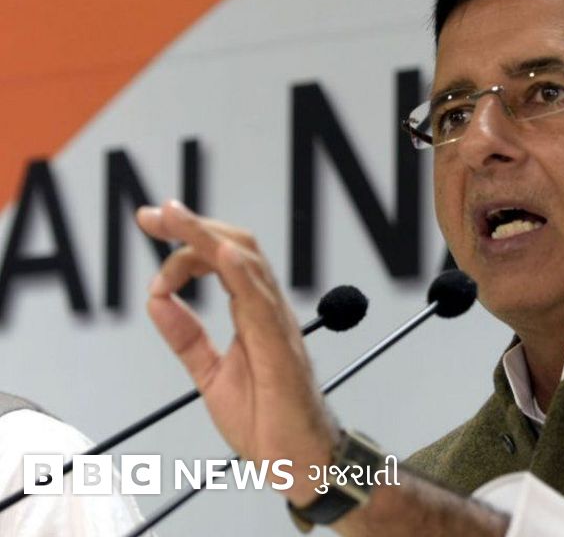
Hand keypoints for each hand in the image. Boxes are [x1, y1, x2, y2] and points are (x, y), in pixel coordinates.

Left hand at [136, 199, 338, 504]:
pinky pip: (261, 302)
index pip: (222, 262)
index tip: (153, 232)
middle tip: (153, 213)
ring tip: (173, 217)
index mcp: (254, 316)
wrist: (299, 462)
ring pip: (246, 264)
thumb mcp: (210, 373)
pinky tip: (218, 251)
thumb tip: (157, 302)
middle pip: (236, 248)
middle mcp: (269, 313)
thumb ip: (186, 337)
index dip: (186, 242)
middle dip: (191, 226)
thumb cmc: (268, 421)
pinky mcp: (280, 349)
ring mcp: (278, 328)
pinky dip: (240, 272)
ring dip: (205, 236)